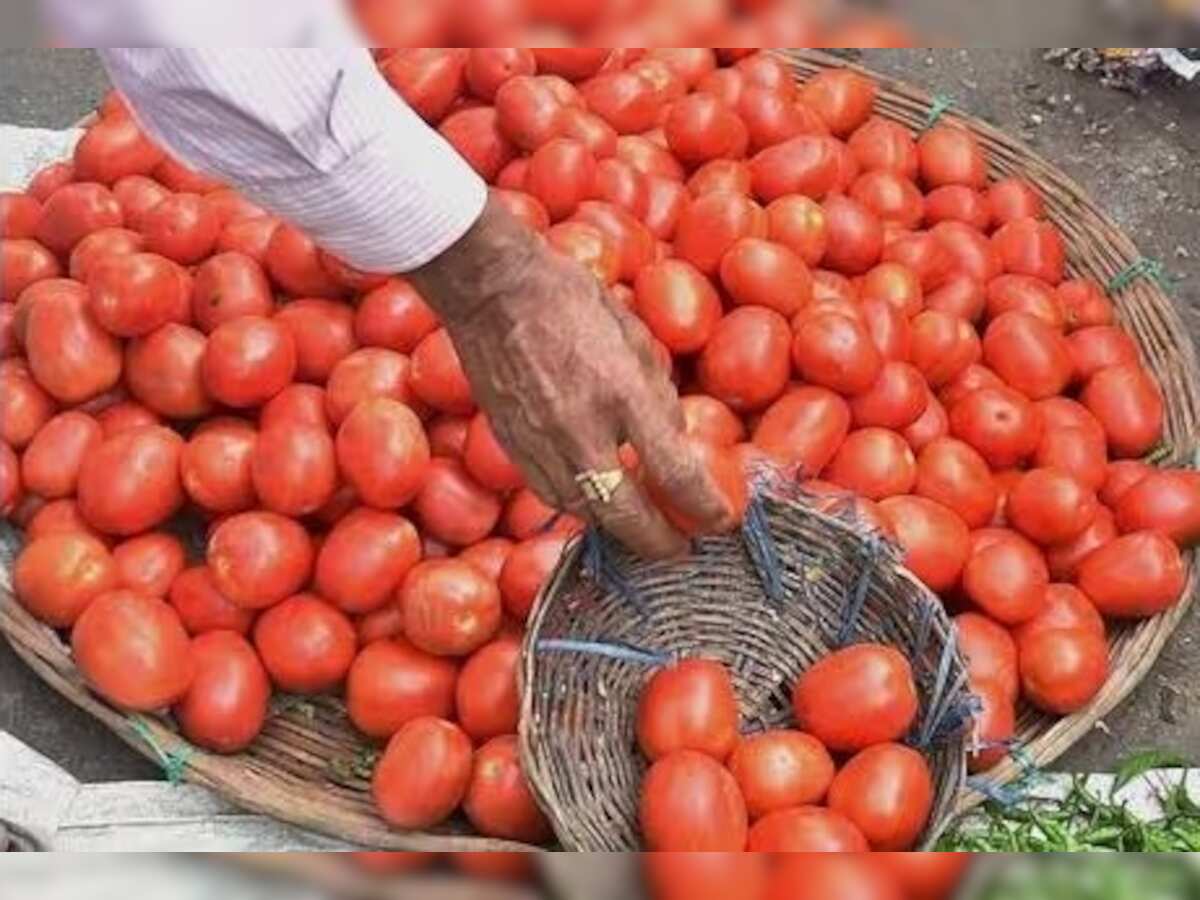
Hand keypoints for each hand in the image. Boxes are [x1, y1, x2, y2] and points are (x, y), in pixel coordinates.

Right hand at [410, 198, 734, 558]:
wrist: (494, 291)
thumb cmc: (572, 301)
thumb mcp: (636, 338)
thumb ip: (657, 397)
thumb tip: (673, 441)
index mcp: (623, 394)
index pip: (675, 473)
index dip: (705, 507)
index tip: (721, 520)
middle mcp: (582, 430)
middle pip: (626, 516)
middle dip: (659, 542)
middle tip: (681, 549)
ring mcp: (542, 445)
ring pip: (585, 513)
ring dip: (618, 528)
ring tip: (642, 529)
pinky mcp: (512, 449)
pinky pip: (552, 495)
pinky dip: (581, 506)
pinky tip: (597, 500)